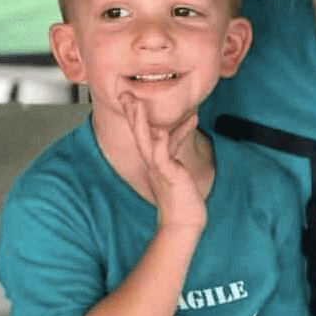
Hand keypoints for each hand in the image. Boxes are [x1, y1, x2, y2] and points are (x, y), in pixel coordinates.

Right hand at [119, 92, 206, 232]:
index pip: (144, 131)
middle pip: (139, 133)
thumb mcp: (179, 160)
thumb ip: (179, 141)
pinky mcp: (170, 177)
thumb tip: (190, 117)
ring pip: (146, 142)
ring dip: (140, 123)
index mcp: (154, 158)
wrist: (184, 222)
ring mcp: (159, 169)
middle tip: (125, 93)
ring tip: (136, 103)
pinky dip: (162, 144)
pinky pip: (162, 159)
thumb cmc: (182, 194)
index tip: (132, 95)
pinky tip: (161, 131)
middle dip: (132, 113)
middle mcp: (153, 162)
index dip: (137, 114)